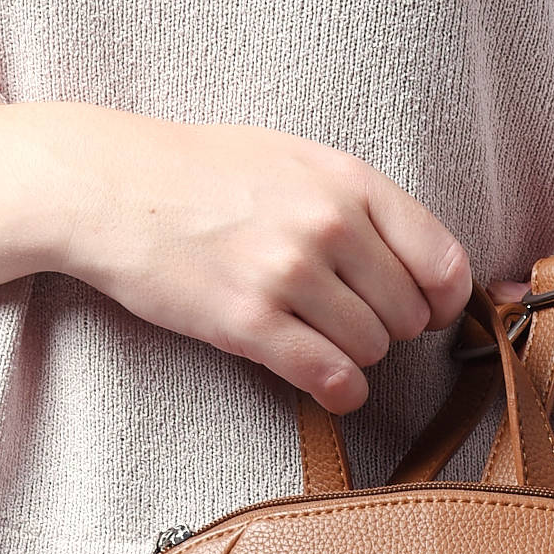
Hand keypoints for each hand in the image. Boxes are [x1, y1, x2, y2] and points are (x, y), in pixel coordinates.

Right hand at [40, 103, 472, 413]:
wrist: (110, 186)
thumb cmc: (204, 174)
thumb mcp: (297, 161)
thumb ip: (363, 207)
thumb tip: (429, 272)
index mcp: (348, 181)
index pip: (442, 262)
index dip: (443, 302)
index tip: (426, 313)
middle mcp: (326, 225)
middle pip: (407, 317)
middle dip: (387, 330)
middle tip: (347, 321)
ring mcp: (288, 274)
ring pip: (371, 350)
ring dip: (355, 358)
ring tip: (319, 339)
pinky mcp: (249, 322)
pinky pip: (330, 378)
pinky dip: (340, 392)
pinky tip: (329, 386)